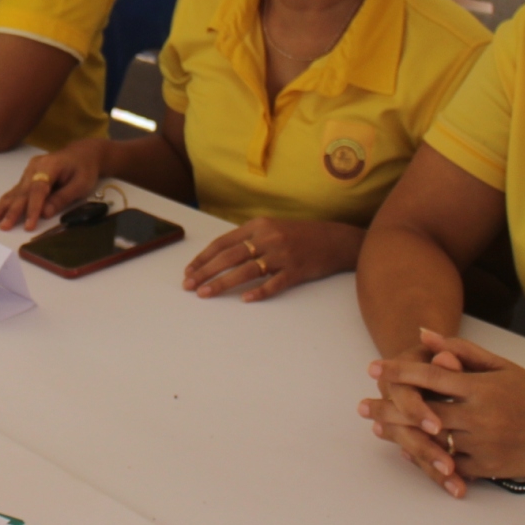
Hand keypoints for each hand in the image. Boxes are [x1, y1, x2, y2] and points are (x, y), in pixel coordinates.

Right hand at [0, 140, 107, 230]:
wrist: (83, 154)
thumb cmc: (84, 168)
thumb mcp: (81, 184)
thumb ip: (62, 197)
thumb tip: (45, 213)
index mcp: (50, 165)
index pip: (38, 190)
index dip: (33, 208)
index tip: (29, 225)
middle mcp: (35, 167)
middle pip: (23, 191)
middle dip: (13, 210)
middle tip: (4, 226)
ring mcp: (30, 171)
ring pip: (16, 191)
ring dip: (4, 206)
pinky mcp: (28, 176)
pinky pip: (16, 190)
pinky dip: (7, 201)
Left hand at [182, 217, 361, 301]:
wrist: (335, 240)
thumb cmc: (300, 236)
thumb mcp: (272, 228)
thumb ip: (249, 238)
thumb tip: (220, 255)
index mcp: (259, 225)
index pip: (223, 242)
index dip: (204, 257)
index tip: (190, 270)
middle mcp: (268, 237)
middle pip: (230, 256)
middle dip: (206, 272)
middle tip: (189, 285)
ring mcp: (283, 254)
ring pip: (247, 271)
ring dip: (223, 283)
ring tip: (205, 293)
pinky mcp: (297, 270)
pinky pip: (274, 283)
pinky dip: (259, 291)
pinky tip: (245, 300)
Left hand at [361, 329, 524, 495]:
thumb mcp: (501, 366)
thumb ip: (461, 350)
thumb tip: (423, 333)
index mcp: (482, 387)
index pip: (431, 375)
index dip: (399, 370)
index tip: (373, 368)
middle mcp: (480, 415)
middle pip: (423, 411)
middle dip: (388, 407)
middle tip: (362, 405)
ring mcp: (484, 444)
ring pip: (433, 441)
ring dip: (401, 435)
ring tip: (378, 427)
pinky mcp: (490, 468)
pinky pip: (451, 465)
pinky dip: (429, 458)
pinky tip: (408, 452)